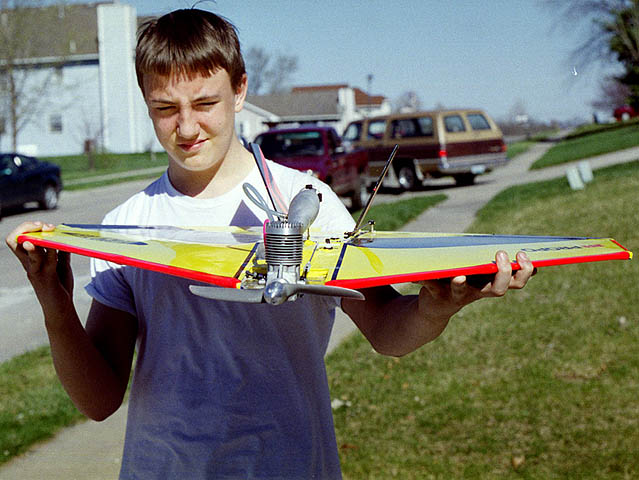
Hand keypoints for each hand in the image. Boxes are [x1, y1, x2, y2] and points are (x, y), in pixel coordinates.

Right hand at [5, 221, 73, 301]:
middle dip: (27, 227)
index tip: (44, 225)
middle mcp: (28, 264)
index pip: (17, 239)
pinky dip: (51, 250)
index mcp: (30, 260)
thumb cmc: (59, 287)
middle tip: (44, 225)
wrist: (60, 309)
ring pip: (26, 249)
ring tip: (47, 228)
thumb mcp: (62, 266)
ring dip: (36, 236)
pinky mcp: (45, 278)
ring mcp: (35, 271)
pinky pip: (46, 261)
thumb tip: (65, 238)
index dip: (27, 228)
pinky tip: (57, 244)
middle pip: (14, 240)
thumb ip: (61, 253)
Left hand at [418, 250, 534, 313]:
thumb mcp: (479, 271)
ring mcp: (457, 294)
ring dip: (461, 284)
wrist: (436, 306)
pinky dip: (425, 280)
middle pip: (498, 289)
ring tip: (460, 275)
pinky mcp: (436, 294)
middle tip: (501, 254)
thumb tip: (513, 244)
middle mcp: (477, 291)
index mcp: (490, 283)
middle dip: (503, 273)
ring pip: (462, 291)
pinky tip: (418, 275)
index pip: (516, 281)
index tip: (524, 254)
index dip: (525, 271)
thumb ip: (491, 261)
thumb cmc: (462, 281)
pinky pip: (431, 286)